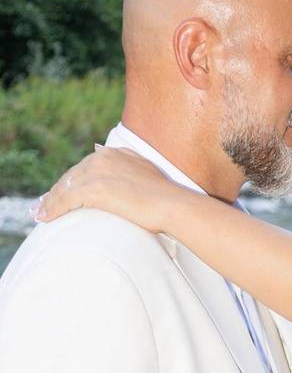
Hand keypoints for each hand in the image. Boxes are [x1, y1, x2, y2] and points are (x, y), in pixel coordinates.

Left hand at [33, 146, 179, 232]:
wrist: (171, 203)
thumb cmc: (163, 194)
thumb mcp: (144, 170)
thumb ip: (127, 165)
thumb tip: (112, 169)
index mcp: (114, 153)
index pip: (84, 167)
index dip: (70, 181)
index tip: (60, 191)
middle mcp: (102, 158)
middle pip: (70, 176)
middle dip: (55, 191)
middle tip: (43, 205)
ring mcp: (97, 172)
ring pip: (64, 188)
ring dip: (49, 202)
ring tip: (40, 214)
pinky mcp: (93, 189)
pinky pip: (64, 200)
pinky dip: (52, 210)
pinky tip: (44, 218)